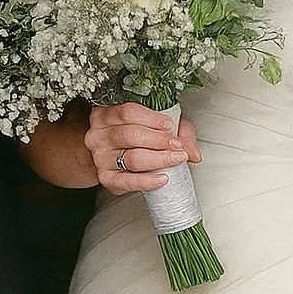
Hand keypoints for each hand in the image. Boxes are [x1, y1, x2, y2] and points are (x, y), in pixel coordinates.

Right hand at [84, 102, 201, 194]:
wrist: (113, 156)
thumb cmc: (134, 135)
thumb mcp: (155, 124)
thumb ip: (178, 131)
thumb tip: (193, 151)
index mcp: (106, 114)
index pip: (127, 112)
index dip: (152, 119)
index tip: (170, 125)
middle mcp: (99, 135)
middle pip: (130, 135)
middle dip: (159, 140)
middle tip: (177, 145)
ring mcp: (100, 157)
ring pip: (131, 158)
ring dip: (159, 159)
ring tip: (175, 159)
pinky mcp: (106, 178)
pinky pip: (127, 181)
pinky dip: (147, 181)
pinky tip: (162, 178)